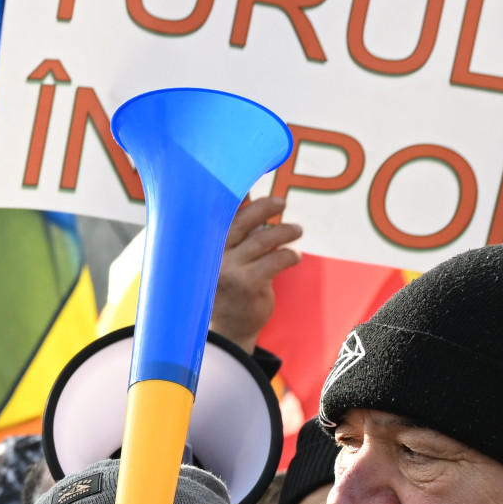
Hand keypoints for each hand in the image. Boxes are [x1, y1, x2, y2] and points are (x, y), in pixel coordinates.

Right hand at [212, 193, 301, 346]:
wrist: (228, 330)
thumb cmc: (228, 286)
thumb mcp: (225, 255)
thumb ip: (235, 226)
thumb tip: (248, 192)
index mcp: (205, 243)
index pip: (220, 208)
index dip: (235, 190)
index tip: (251, 174)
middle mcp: (213, 253)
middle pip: (245, 218)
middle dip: (267, 206)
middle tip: (282, 202)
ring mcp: (229, 268)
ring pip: (264, 238)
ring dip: (286, 231)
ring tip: (297, 231)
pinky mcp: (248, 283)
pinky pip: (277, 259)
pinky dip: (290, 255)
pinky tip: (295, 257)